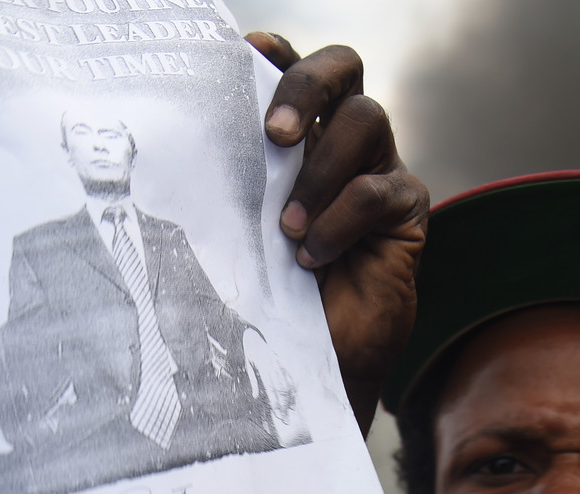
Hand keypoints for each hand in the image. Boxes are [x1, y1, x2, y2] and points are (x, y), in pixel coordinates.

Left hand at [248, 32, 430, 434]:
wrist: (312, 358)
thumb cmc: (268, 293)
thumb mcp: (236, 233)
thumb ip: (227, 187)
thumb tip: (173, 152)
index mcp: (295, 136)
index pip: (291, 68)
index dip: (275, 51)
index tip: (246, 50)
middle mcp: (340, 140)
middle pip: (341, 68)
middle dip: (305, 87)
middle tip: (273, 135)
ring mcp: (378, 168)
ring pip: (365, 119)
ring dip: (321, 169)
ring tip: (287, 226)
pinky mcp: (405, 209)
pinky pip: (379, 189)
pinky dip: (341, 220)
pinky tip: (313, 256)